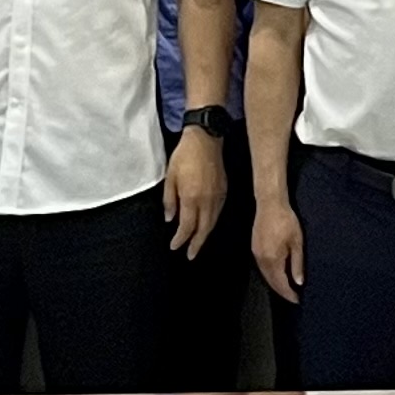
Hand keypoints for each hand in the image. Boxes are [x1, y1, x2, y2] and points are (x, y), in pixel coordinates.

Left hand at [165, 130, 227, 256]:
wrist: (206, 139)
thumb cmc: (184, 156)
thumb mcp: (171, 177)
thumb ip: (169, 200)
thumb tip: (170, 219)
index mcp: (191, 198)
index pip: (187, 226)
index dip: (181, 239)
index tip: (175, 246)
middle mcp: (207, 201)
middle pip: (203, 229)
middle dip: (196, 244)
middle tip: (190, 255)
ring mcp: (218, 196)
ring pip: (212, 222)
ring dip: (205, 235)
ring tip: (198, 243)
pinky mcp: (224, 190)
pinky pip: (218, 213)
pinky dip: (212, 222)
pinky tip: (207, 224)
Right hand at [252, 197, 306, 303]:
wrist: (270, 204)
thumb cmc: (287, 221)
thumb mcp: (297, 242)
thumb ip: (297, 263)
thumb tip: (299, 282)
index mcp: (273, 259)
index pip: (280, 283)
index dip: (288, 293)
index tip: (297, 300)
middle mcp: (261, 260)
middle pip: (271, 282)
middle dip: (282, 291)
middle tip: (293, 297)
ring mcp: (256, 254)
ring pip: (265, 275)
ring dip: (275, 283)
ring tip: (287, 288)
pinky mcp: (254, 248)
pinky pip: (262, 267)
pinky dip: (270, 274)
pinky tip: (277, 274)